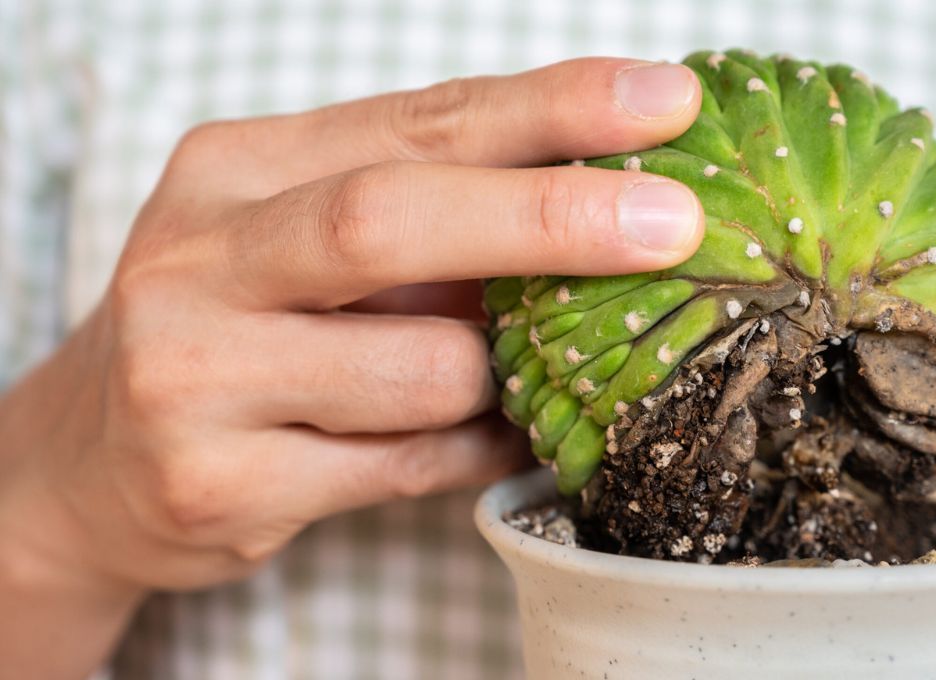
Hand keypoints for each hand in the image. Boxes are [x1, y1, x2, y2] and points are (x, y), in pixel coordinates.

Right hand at [0, 57, 702, 677]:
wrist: (87, 463)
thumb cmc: (234, 327)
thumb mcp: (301, 234)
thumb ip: (424, 206)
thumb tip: (600, 186)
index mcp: (235, 170)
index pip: (416, 121)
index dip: (550, 108)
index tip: (663, 104)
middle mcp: (200, 261)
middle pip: (391, 218)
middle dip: (551, 218)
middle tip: (674, 223)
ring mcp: (196, 377)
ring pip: (424, 371)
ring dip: (504, 376)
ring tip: (524, 372)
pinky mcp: (219, 484)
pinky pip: (411, 467)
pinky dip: (479, 448)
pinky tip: (498, 432)